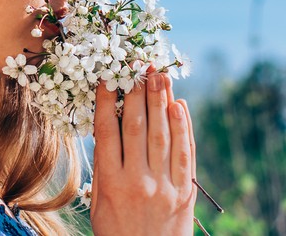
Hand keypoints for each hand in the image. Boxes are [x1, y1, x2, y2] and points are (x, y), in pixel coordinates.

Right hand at [89, 71, 196, 234]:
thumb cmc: (117, 232)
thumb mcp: (99, 202)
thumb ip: (103, 167)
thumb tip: (105, 128)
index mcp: (111, 184)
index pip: (107, 132)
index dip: (106, 101)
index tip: (107, 77)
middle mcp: (138, 182)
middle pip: (136, 127)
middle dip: (137, 92)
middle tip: (138, 65)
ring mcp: (164, 186)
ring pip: (162, 135)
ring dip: (161, 101)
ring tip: (159, 75)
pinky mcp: (186, 192)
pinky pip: (185, 154)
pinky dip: (183, 128)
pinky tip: (178, 106)